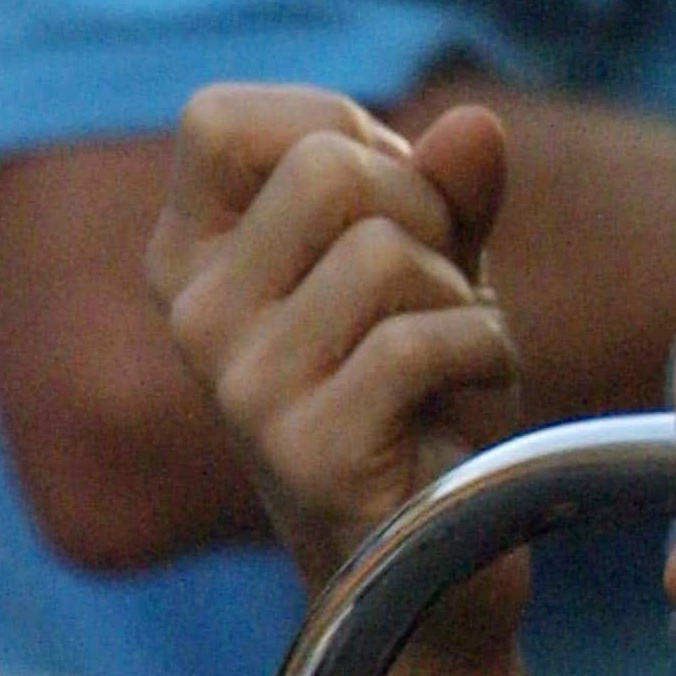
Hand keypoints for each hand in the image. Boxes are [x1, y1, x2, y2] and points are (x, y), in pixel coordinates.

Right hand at [144, 85, 524, 622]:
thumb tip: (474, 127)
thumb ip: (447, 185)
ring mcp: (241, 388)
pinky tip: (469, 394)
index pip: (215, 119)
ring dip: (458, 293)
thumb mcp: (432, 260)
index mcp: (192, 255)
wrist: (431, 556)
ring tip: (446, 351)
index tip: (377, 194)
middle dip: (423, 210)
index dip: (329, 127)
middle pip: (326, 169)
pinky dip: (483, 352)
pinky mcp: (305, 452)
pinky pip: (419, 342)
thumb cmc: (418, 389)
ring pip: (383, 252)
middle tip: (432, 285)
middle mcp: (194, 315)